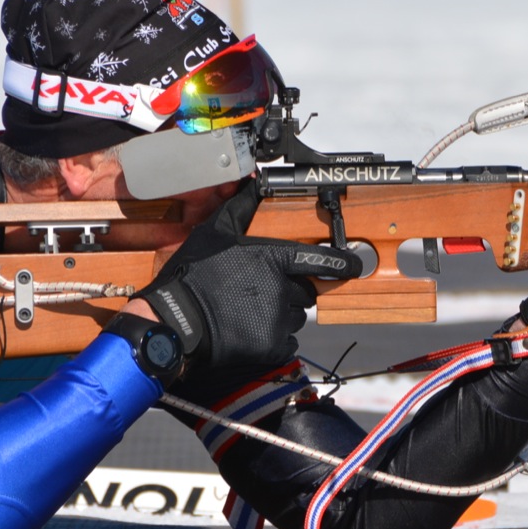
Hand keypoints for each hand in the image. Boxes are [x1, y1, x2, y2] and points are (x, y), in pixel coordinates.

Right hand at [141, 180, 362, 369]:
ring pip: (295, 316)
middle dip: (291, 290)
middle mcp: (281, 288)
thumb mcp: (214, 232)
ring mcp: (278, 319)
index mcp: (273, 259)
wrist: (174, 321)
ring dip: (281, 314)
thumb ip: (240, 208)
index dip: (342, 263)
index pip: (321, 260)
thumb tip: (252, 183)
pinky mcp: (271, 345)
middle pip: (305, 290)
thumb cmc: (192, 275)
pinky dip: (272, 338)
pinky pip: (285, 341)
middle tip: (261, 291)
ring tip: (248, 311)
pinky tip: (248, 330)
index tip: (354, 265)